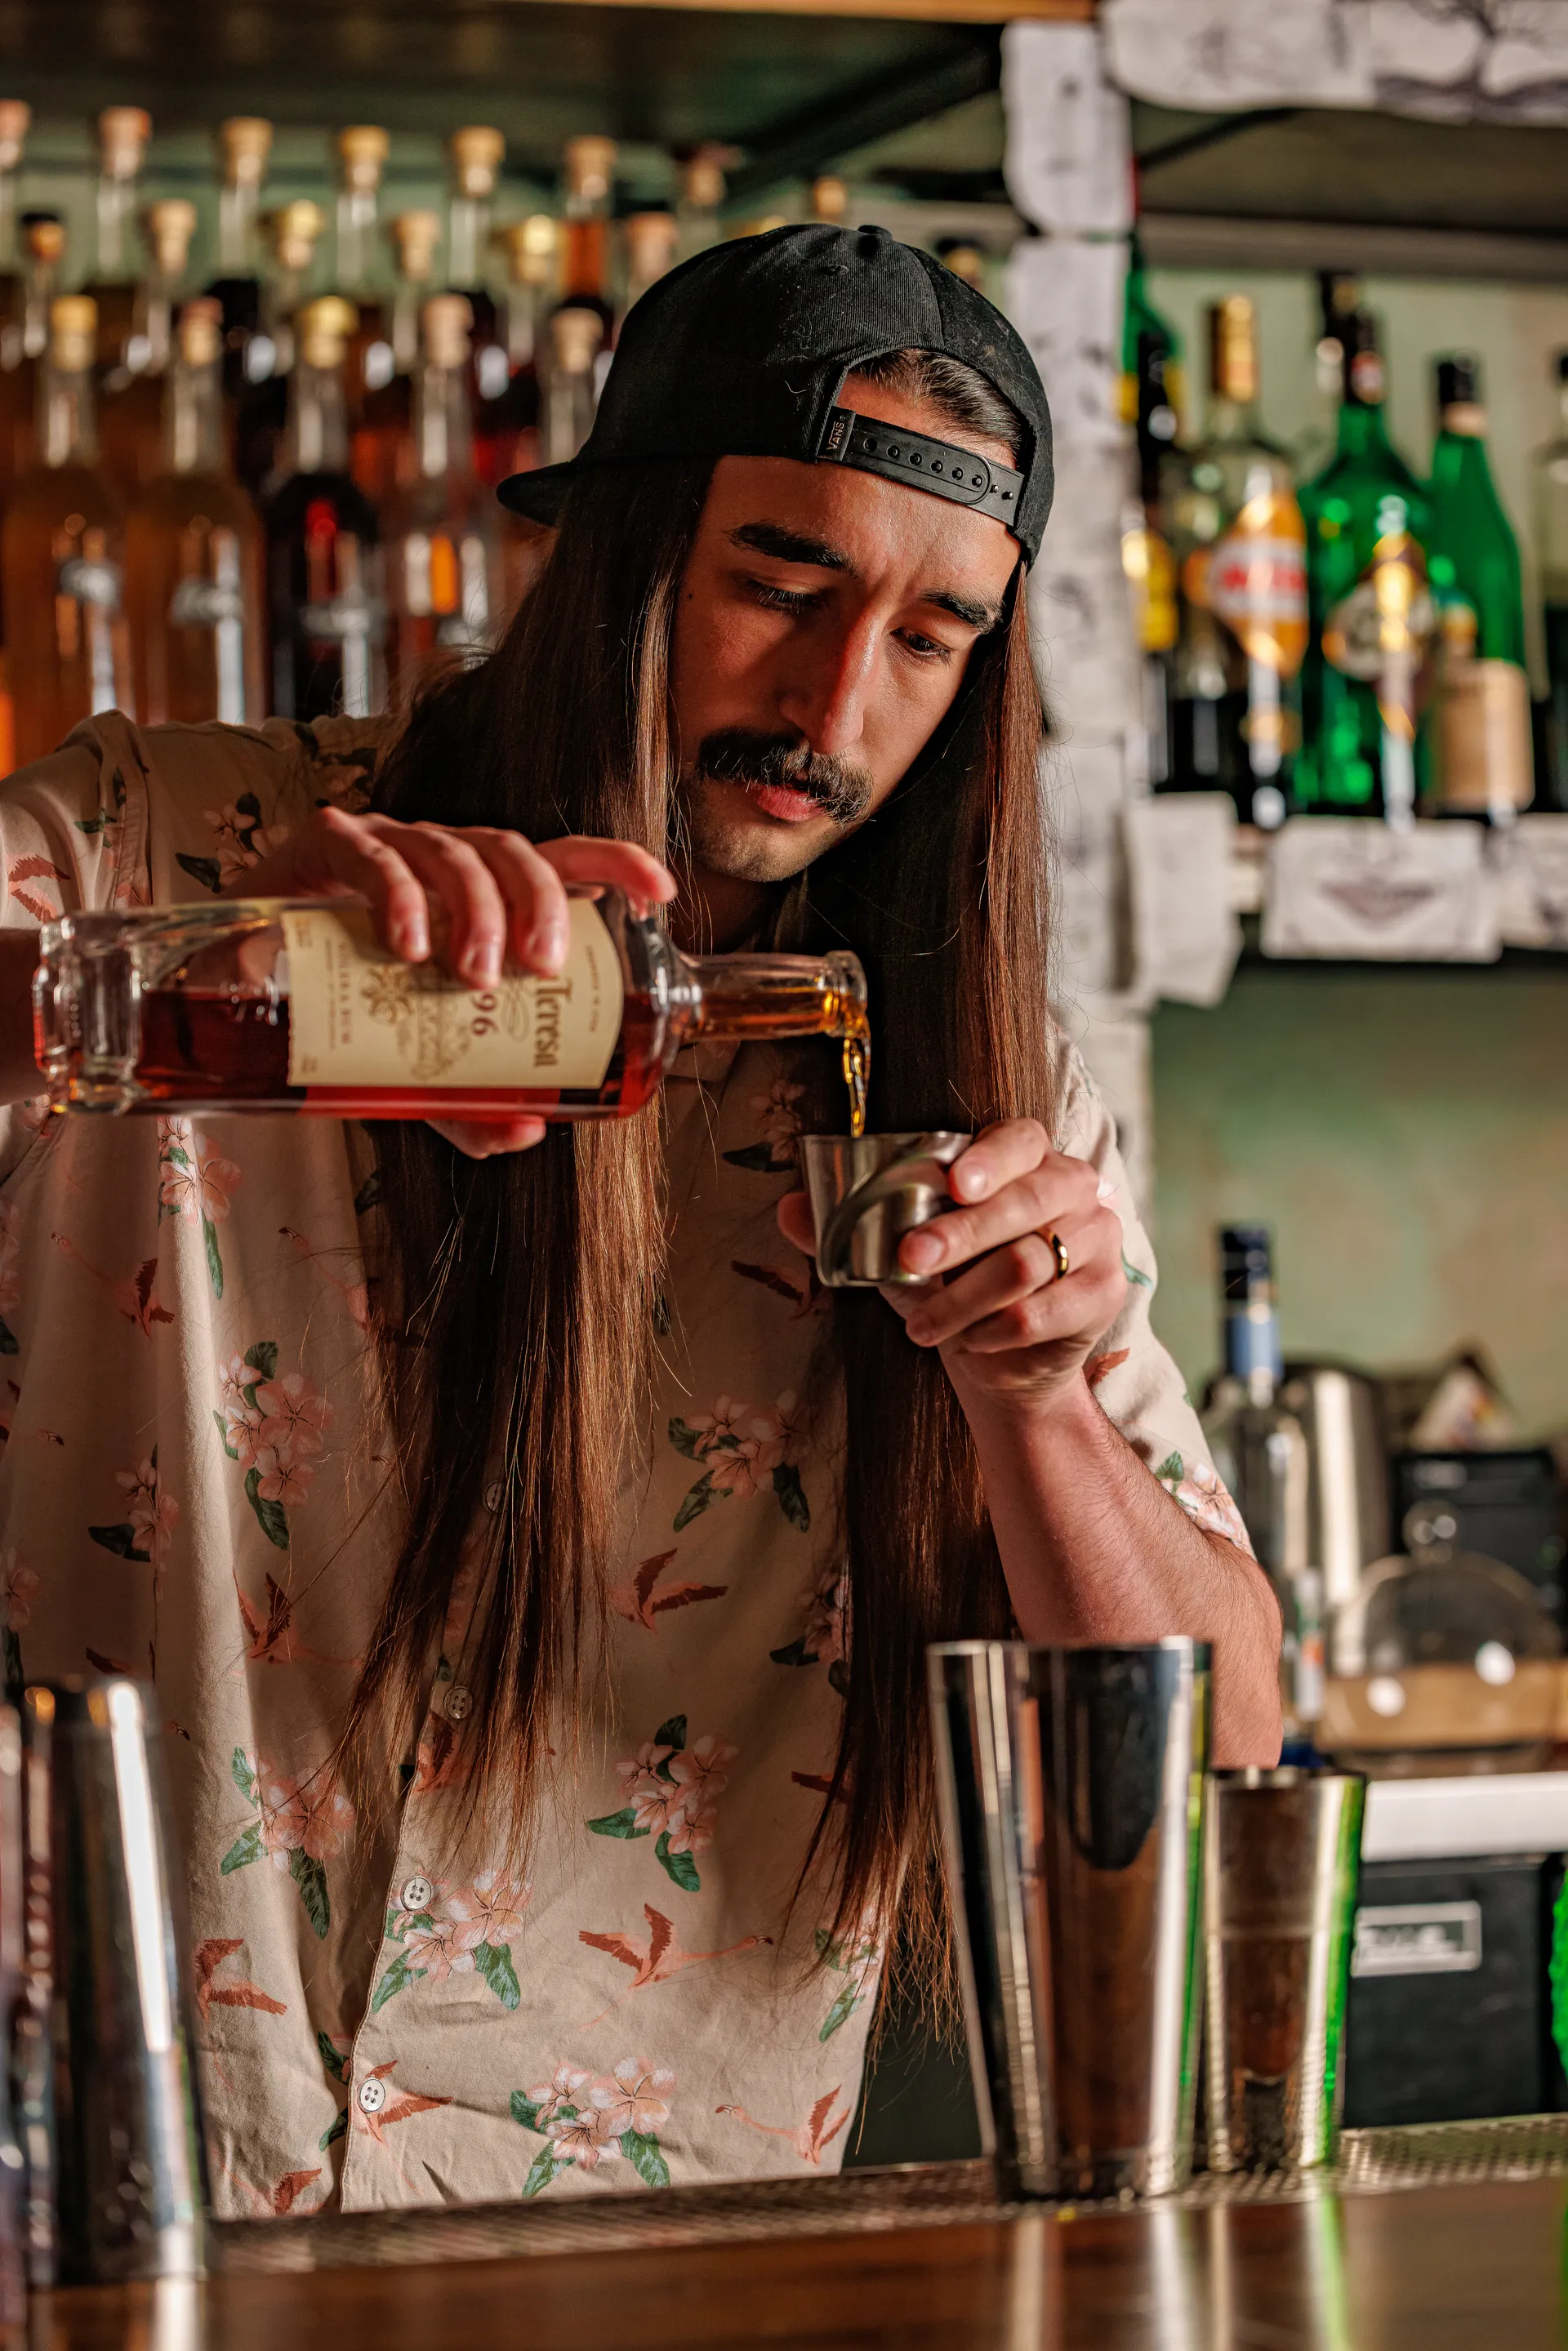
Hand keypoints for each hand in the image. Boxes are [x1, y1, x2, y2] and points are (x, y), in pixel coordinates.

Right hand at [231, 806, 674, 1159]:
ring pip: (449, 849)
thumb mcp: (413, 1068)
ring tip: (472, 975)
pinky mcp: (321, 848)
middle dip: (537, 904)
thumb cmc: (339, 1011)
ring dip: (473, 908)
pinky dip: (393, 894)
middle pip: (509, 852)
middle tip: (540, 970)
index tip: (659, 894)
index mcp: (475, 895)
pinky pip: (368, 853)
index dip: (612, 864)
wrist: (229, 990)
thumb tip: (527, 1133)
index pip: (557, 859)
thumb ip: (467, 1098)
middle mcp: (438, 858)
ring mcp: (381, 846)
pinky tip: (406, 943)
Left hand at [778, 1118, 1126, 1418]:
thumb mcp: (898, 1258)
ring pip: (1027, 1263)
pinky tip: (971, 1342)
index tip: (953, 1184)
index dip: (990, 1158)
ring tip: (921, 1327)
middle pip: (1026, 1201)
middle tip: (909, 1260)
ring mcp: (1099, 1239)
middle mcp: (1074, 1190)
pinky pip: (1043, 1311)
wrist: (1000, 1363)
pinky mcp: (1105, 1292)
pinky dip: (995, 1331)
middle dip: (961, 1233)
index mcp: (1029, 1160)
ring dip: (963, 1299)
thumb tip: (787, 1209)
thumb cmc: (952, 1289)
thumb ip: (848, 1230)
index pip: (1021, 1138)